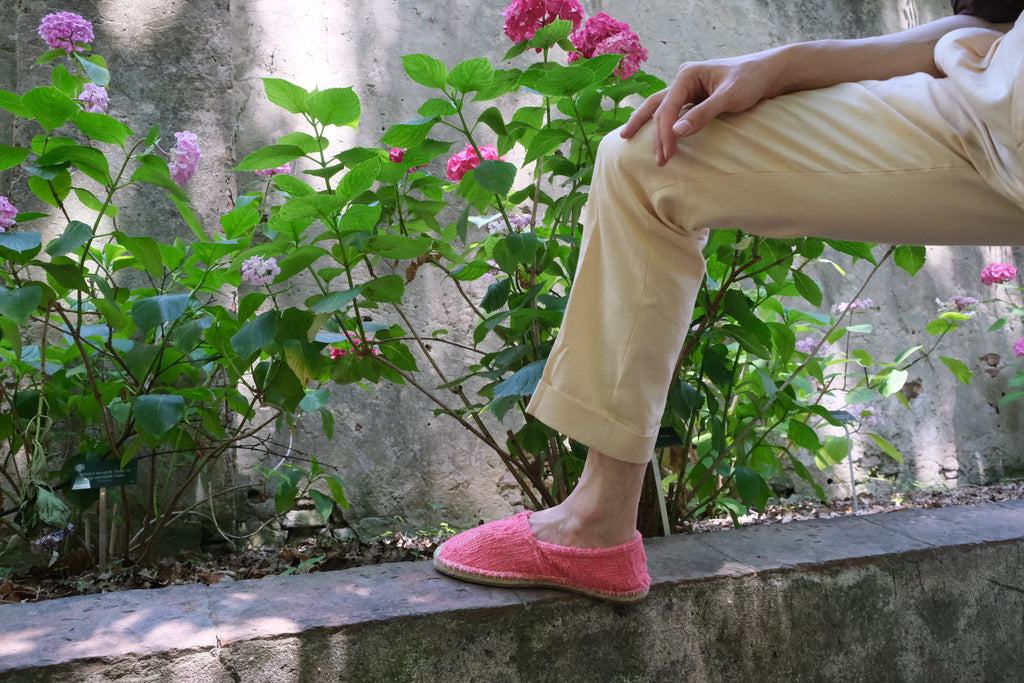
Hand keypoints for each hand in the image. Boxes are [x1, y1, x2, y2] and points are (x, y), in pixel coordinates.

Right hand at [621, 54, 777, 165]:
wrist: (769, 72)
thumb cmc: (751, 80)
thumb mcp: (729, 97)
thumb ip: (703, 114)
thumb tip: (677, 132)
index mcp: (687, 74)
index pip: (667, 108)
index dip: (664, 133)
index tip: (667, 155)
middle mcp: (683, 79)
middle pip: (656, 106)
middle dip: (650, 132)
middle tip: (647, 155)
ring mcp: (688, 87)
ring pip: (659, 107)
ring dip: (649, 125)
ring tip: (628, 138)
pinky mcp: (694, 95)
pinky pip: (672, 110)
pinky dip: (661, 122)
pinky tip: (655, 133)